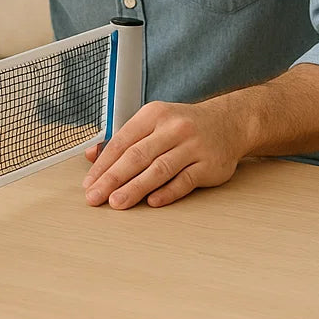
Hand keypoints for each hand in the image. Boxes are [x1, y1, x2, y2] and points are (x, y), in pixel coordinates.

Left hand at [81, 98, 247, 208]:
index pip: (121, 142)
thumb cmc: (182, 125)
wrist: (229, 123)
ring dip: (135, 188)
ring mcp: (193, 146)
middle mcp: (172, 128)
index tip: (89, 183)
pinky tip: (151, 202)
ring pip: (159, 169)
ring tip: (117, 203)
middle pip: (137, 156)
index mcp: (152, 115)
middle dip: (112, 179)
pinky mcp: (209, 165)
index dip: (103, 164)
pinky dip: (167, 192)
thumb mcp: (152, 122)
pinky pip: (185, 181)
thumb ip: (123, 139)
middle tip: (95, 197)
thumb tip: (91, 156)